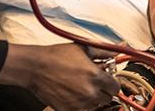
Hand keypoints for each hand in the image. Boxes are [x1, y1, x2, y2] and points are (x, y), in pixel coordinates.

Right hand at [0, 43, 119, 109]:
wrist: (36, 67)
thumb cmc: (56, 56)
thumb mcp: (84, 49)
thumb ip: (104, 51)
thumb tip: (118, 49)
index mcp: (95, 76)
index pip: (115, 87)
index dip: (111, 82)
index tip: (106, 79)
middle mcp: (89, 92)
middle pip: (107, 97)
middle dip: (102, 90)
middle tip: (92, 81)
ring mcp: (79, 103)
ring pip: (95, 104)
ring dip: (91, 97)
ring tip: (80, 85)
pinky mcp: (68, 109)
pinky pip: (82, 109)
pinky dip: (80, 103)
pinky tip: (72, 91)